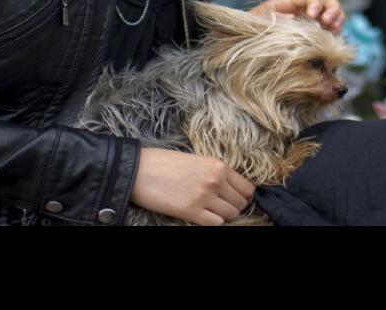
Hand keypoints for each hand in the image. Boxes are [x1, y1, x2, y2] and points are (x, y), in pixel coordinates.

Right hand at [130, 148, 256, 225]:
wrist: (139, 169)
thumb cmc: (165, 163)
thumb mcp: (197, 161)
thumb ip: (215, 173)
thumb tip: (230, 188)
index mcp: (218, 166)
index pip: (247, 188)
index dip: (243, 197)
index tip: (234, 199)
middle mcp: (215, 181)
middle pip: (240, 203)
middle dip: (233, 207)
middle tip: (220, 207)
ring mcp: (204, 197)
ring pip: (230, 215)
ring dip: (223, 216)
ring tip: (210, 211)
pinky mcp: (191, 211)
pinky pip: (215, 224)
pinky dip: (212, 223)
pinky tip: (202, 217)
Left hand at [249, 0, 344, 33]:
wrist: (246, 42)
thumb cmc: (251, 29)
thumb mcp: (259, 20)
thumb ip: (276, 18)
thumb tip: (294, 19)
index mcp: (290, 3)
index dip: (315, 4)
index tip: (313, 16)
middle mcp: (304, 10)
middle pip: (327, 1)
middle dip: (332, 10)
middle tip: (327, 22)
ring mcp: (311, 22)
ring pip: (334, 14)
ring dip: (337, 19)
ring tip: (334, 29)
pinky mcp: (315, 35)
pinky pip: (331, 30)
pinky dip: (336, 32)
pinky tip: (333, 38)